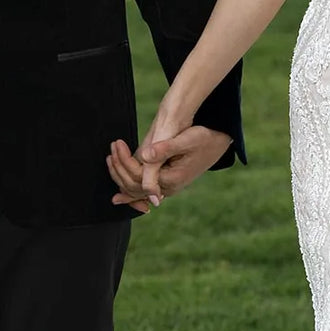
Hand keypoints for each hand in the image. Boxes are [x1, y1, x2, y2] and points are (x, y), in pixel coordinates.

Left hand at [107, 124, 230, 211]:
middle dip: (118, 170)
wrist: (218, 143)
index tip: (117, 144)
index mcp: (171, 178)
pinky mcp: (168, 182)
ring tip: (111, 159)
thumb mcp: (186, 140)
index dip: (124, 162)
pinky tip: (120, 192)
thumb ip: (165, 149)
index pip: (138, 177)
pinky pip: (145, 192)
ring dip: (121, 178)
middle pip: (134, 187)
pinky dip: (131, 191)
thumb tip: (145, 155)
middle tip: (111, 151)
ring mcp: (168, 187)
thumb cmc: (203, 138)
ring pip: (137, 191)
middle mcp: (169, 187)